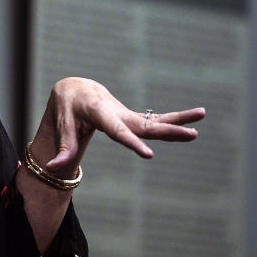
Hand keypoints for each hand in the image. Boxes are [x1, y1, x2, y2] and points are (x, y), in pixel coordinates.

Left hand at [34, 77, 204, 174]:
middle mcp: (117, 112)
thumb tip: (53, 168)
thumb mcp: (61, 122)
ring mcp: (127, 115)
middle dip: (168, 131)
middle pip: (145, 125)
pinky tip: (195, 120)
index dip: (132, 143)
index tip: (150, 155)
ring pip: (155, 119)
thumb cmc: (67, 106)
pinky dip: (174, 119)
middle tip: (192, 135)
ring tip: (202, 117)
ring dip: (179, 120)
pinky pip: (155, 119)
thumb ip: (63, 146)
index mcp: (99, 112)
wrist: (75, 89)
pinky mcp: (132, 118)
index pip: (117, 131)